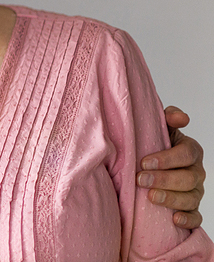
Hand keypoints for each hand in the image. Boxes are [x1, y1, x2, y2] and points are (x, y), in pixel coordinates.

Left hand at [137, 106, 204, 228]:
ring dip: (171, 199)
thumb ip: (168, 117)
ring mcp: (195, 192)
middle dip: (164, 179)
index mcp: (190, 150)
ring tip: (151, 197)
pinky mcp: (191, 209)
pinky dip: (188, 220)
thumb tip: (180, 117)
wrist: (147, 163)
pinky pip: (196, 218)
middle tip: (141, 179)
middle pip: (188, 178)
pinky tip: (174, 219)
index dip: (167, 159)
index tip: (144, 162)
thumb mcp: (159, 127)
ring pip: (191, 199)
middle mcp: (196, 172)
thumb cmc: (153, 144)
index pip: (186, 154)